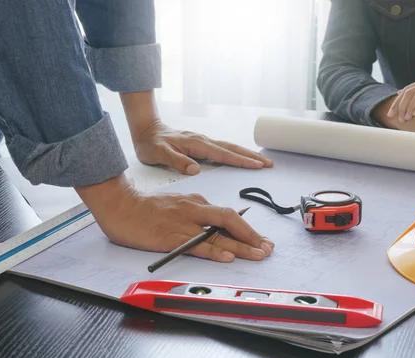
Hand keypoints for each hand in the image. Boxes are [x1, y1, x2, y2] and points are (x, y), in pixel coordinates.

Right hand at [75, 174, 274, 262]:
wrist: (120, 205)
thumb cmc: (145, 208)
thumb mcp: (176, 205)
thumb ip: (195, 214)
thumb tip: (213, 229)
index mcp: (196, 202)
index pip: (228, 215)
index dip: (247, 228)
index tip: (260, 240)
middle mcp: (194, 209)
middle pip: (230, 220)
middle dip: (252, 235)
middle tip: (267, 248)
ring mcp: (184, 223)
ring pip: (218, 233)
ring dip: (241, 245)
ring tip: (258, 254)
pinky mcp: (171, 236)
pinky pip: (197, 244)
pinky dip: (214, 250)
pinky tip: (227, 256)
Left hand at [132, 120, 273, 174]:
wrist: (145, 130)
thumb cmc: (151, 144)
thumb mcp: (159, 154)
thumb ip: (177, 161)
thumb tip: (196, 169)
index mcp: (196, 144)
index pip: (223, 154)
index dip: (241, 161)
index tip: (257, 166)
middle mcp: (203, 141)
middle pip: (232, 149)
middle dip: (251, 156)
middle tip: (269, 164)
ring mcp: (203, 141)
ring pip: (229, 148)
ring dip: (246, 154)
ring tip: (262, 161)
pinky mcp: (201, 144)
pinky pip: (223, 149)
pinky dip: (236, 153)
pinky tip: (241, 157)